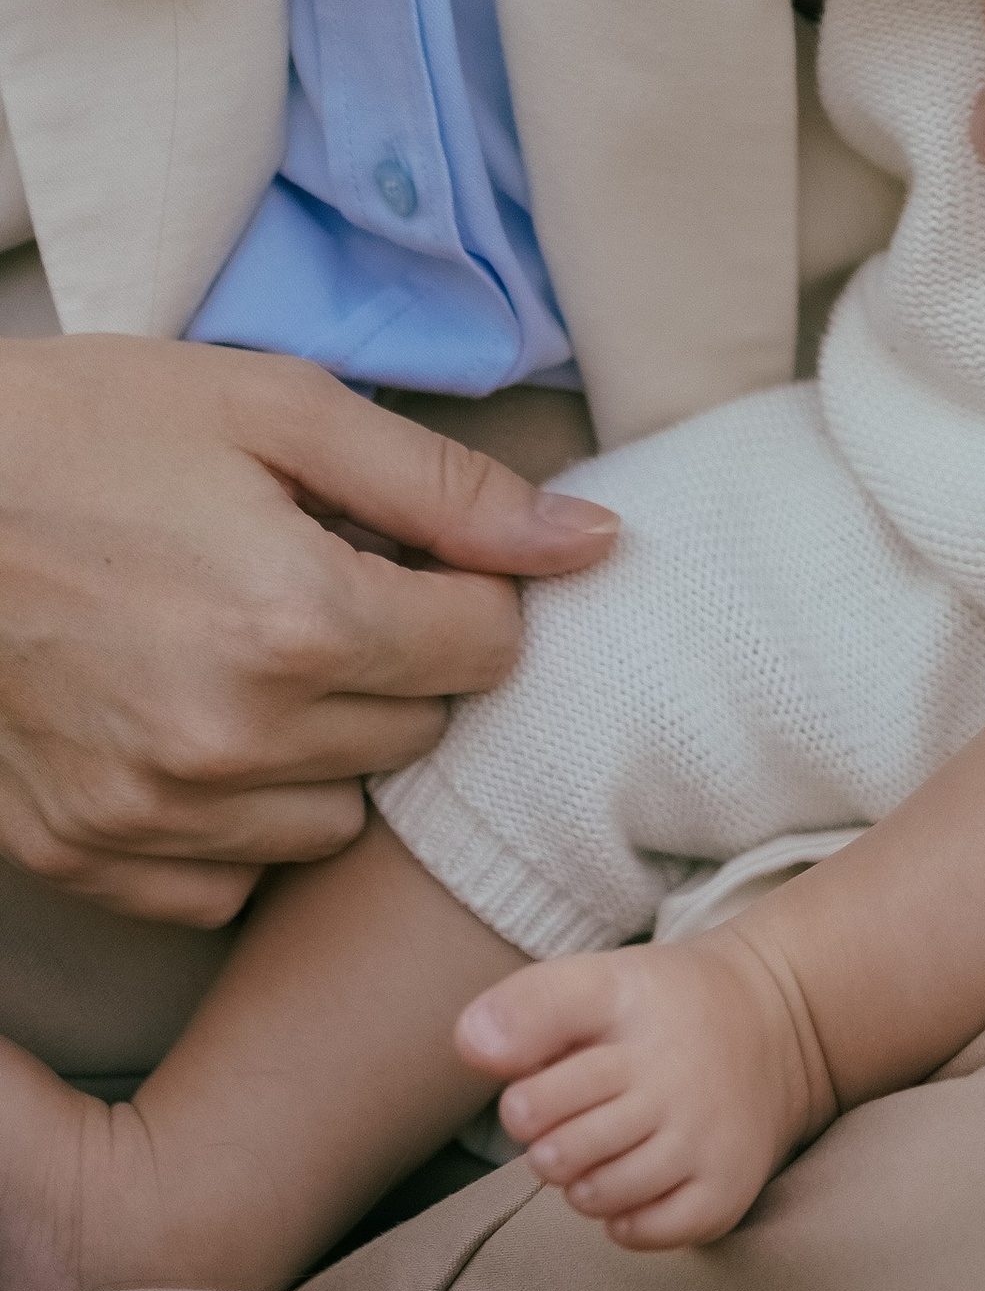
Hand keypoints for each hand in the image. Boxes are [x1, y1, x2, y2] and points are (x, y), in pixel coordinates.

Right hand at [0, 337, 616, 920]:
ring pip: (336, 819)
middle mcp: (235, 739)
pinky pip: (228, 882)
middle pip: (421, 735)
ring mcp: (152, 813)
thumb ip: (447, 487)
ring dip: (330, 747)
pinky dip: (240, 820)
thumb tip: (593, 541)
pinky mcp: (85, 855)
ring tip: (266, 656)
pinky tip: (206, 729)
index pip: (488, 648)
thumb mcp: (279, 408)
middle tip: (333, 588)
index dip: (470, 590)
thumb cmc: (93, 428)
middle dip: (405, 662)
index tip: (420, 555)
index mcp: (299, 617)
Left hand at [463, 922, 835, 1250]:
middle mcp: (673, 1078)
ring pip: (599, 1198)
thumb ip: (530, 1006)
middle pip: (560, 1154)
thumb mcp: (600, 979)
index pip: (535, 1096)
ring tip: (600, 1149)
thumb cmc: (665, 1008)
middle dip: (547, 1146)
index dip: (521, 1103)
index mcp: (631, 1016)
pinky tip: (634, 1182)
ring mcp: (704, 1138)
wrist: (778, 1020)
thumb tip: (467, 1043)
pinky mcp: (726, 1186)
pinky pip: (647, 1231)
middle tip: (569, 1124)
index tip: (538, 1087)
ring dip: (581, 1184)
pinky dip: (625, 1220)